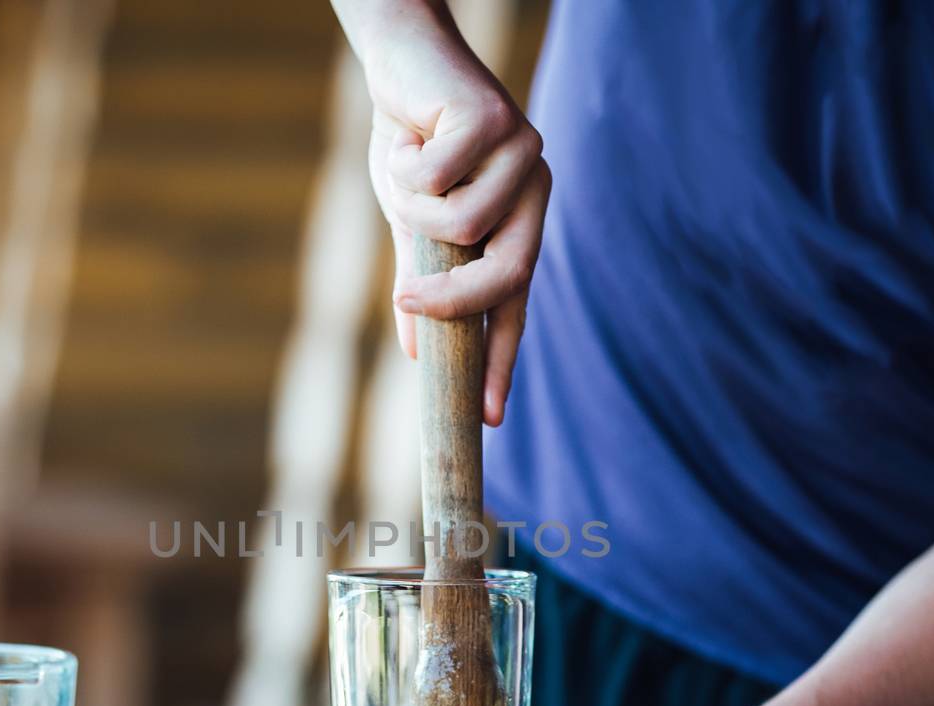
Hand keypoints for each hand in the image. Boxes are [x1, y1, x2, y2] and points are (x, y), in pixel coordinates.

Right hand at [336, 0, 550, 425]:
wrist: (400, 61)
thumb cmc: (409, 142)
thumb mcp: (411, 223)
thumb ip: (421, 282)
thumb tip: (417, 353)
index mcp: (518, 222)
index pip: (516, 304)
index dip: (501, 360)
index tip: (490, 418)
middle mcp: (534, 190)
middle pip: (506, 272)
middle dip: (455, 297)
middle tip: (405, 302)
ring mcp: (523, 153)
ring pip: (461, 224)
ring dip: (412, 206)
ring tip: (404, 170)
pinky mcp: (496, 118)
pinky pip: (439, 177)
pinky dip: (406, 164)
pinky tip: (408, 137)